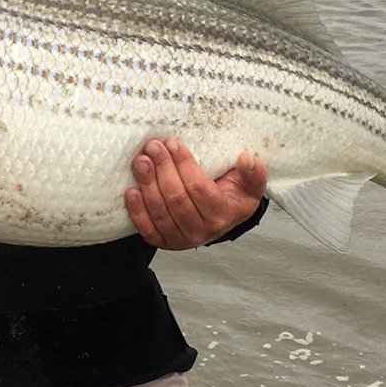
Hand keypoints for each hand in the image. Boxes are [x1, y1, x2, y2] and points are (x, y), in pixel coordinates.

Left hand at [125, 137, 266, 249]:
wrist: (221, 219)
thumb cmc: (233, 196)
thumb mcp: (250, 185)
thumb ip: (254, 172)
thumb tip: (246, 159)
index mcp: (222, 214)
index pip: (199, 188)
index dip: (184, 165)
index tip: (173, 143)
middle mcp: (202, 231)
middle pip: (176, 199)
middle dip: (162, 170)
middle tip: (152, 147)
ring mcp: (181, 240)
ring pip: (160, 212)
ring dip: (147, 185)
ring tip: (141, 162)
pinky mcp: (164, 243)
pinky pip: (148, 230)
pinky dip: (137, 211)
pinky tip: (131, 191)